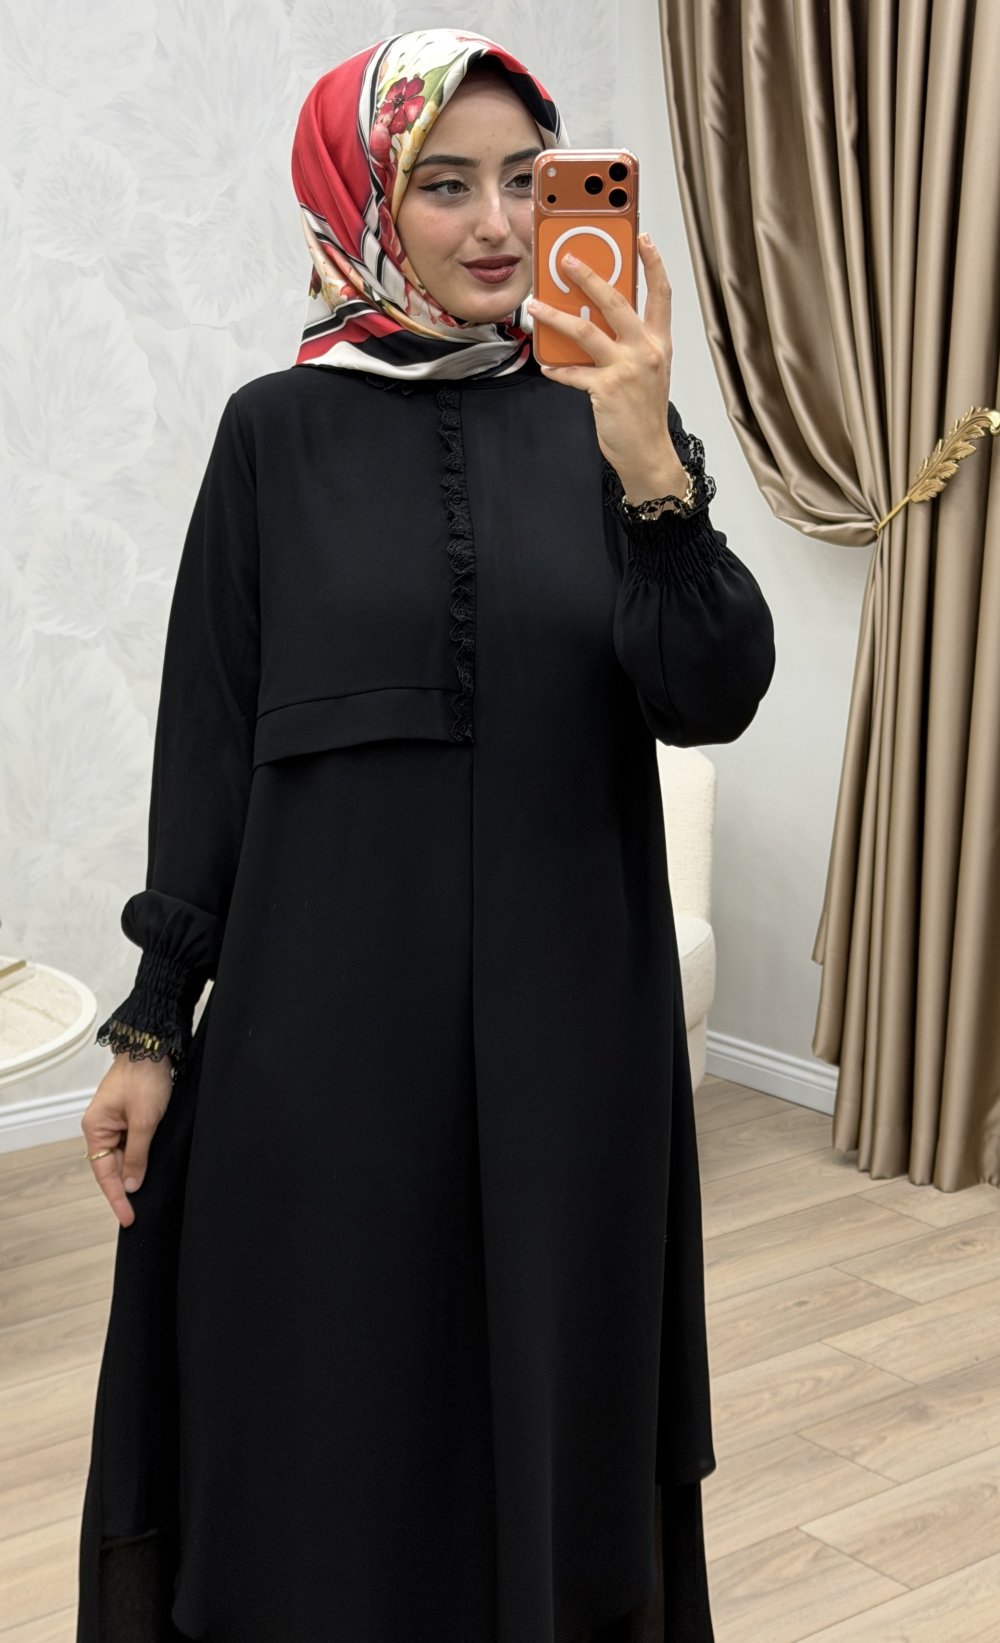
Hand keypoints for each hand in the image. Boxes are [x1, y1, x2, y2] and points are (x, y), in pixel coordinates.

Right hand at [82, 1055, 173, 1226]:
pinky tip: (151, 1167)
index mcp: (96, 1128)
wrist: (153, 1048)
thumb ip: (138, 1155)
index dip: (117, 1198)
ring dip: (136, 1171)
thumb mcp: (145, 1121)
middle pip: (112, 1167)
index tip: (128, 1218)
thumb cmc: (145, 1078)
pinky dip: (141, 1156)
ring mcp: (115, 1121)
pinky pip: (132, 1144)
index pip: (104, 1174)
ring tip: (148, 1193)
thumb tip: (132, 1184)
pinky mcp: (129, 1116)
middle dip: (127, 1187)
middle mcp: (101, 1127)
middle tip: (141, 1211)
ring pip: (123, 1156)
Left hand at [526, 235, 682, 498]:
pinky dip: (557, 368)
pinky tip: (545, 364)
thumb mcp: (646, 370)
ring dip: (556, 316)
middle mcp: (645, 350)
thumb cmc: (643, 411)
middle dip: (588, 275)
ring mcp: (626, 369)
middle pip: (615, 301)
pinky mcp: (605, 389)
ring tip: (535, 306)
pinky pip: (572, 372)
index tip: (643, 238)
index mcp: (659, 342)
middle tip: (566, 259)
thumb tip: (596, 321)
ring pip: (585, 331)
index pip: (661, 294)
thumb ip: (629, 344)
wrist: (647, 452)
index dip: (653, 264)